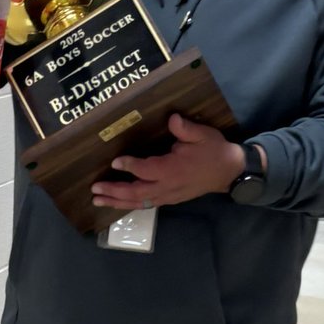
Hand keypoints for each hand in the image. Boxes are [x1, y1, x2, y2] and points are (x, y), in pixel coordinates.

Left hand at [91, 114, 244, 210]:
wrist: (229, 172)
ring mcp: (168, 195)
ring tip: (97, 200)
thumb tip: (172, 118)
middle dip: (114, 191)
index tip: (115, 162)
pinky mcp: (169, 199)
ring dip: (117, 201)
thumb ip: (185, 129)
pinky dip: (130, 205)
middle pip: (136, 193)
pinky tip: (117, 203)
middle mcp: (167, 186)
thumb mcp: (202, 135)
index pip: (147, 169)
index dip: (130, 166)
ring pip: (139, 202)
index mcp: (173, 169)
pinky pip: (146, 204)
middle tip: (95, 189)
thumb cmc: (214, 150)